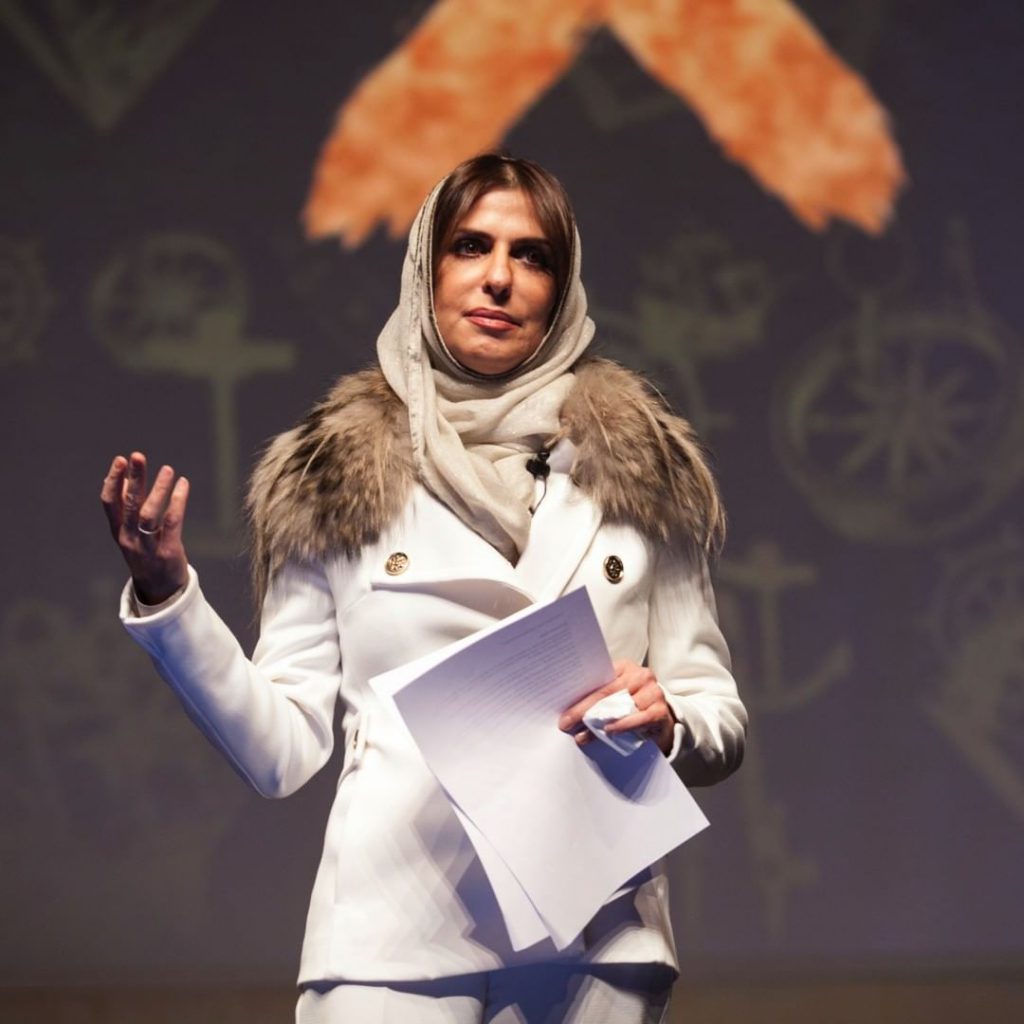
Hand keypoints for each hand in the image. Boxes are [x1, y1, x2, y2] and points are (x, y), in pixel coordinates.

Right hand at [101, 452, 189, 604]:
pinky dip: (178, 501)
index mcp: (118, 532)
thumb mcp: (132, 533)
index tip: (119, 460)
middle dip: (133, 478)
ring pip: (150, 514)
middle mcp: (129, 539)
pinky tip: (183, 484)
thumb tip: (127, 479)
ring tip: (167, 469)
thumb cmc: (147, 554)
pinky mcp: (168, 552)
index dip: (113, 481)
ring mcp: (148, 547)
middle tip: (137, 456)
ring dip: (158, 489)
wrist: (160, 591)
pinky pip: (172, 522)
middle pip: (129, 504)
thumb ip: (129, 509)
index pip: (109, 503)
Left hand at [558, 660, 677, 754]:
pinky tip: (609, 731)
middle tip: (566, 724)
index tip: (563, 711)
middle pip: (607, 693)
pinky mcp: (660, 711)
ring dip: (599, 723)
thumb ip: (599, 699)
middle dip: (583, 711)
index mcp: (626, 667)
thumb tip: (570, 713)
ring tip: (583, 734)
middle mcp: (641, 676)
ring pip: (621, 707)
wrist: (661, 720)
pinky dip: (622, 725)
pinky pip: (639, 718)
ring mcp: (653, 692)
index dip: (580, 696)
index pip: (600, 680)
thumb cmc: (633, 705)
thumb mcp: (616, 696)